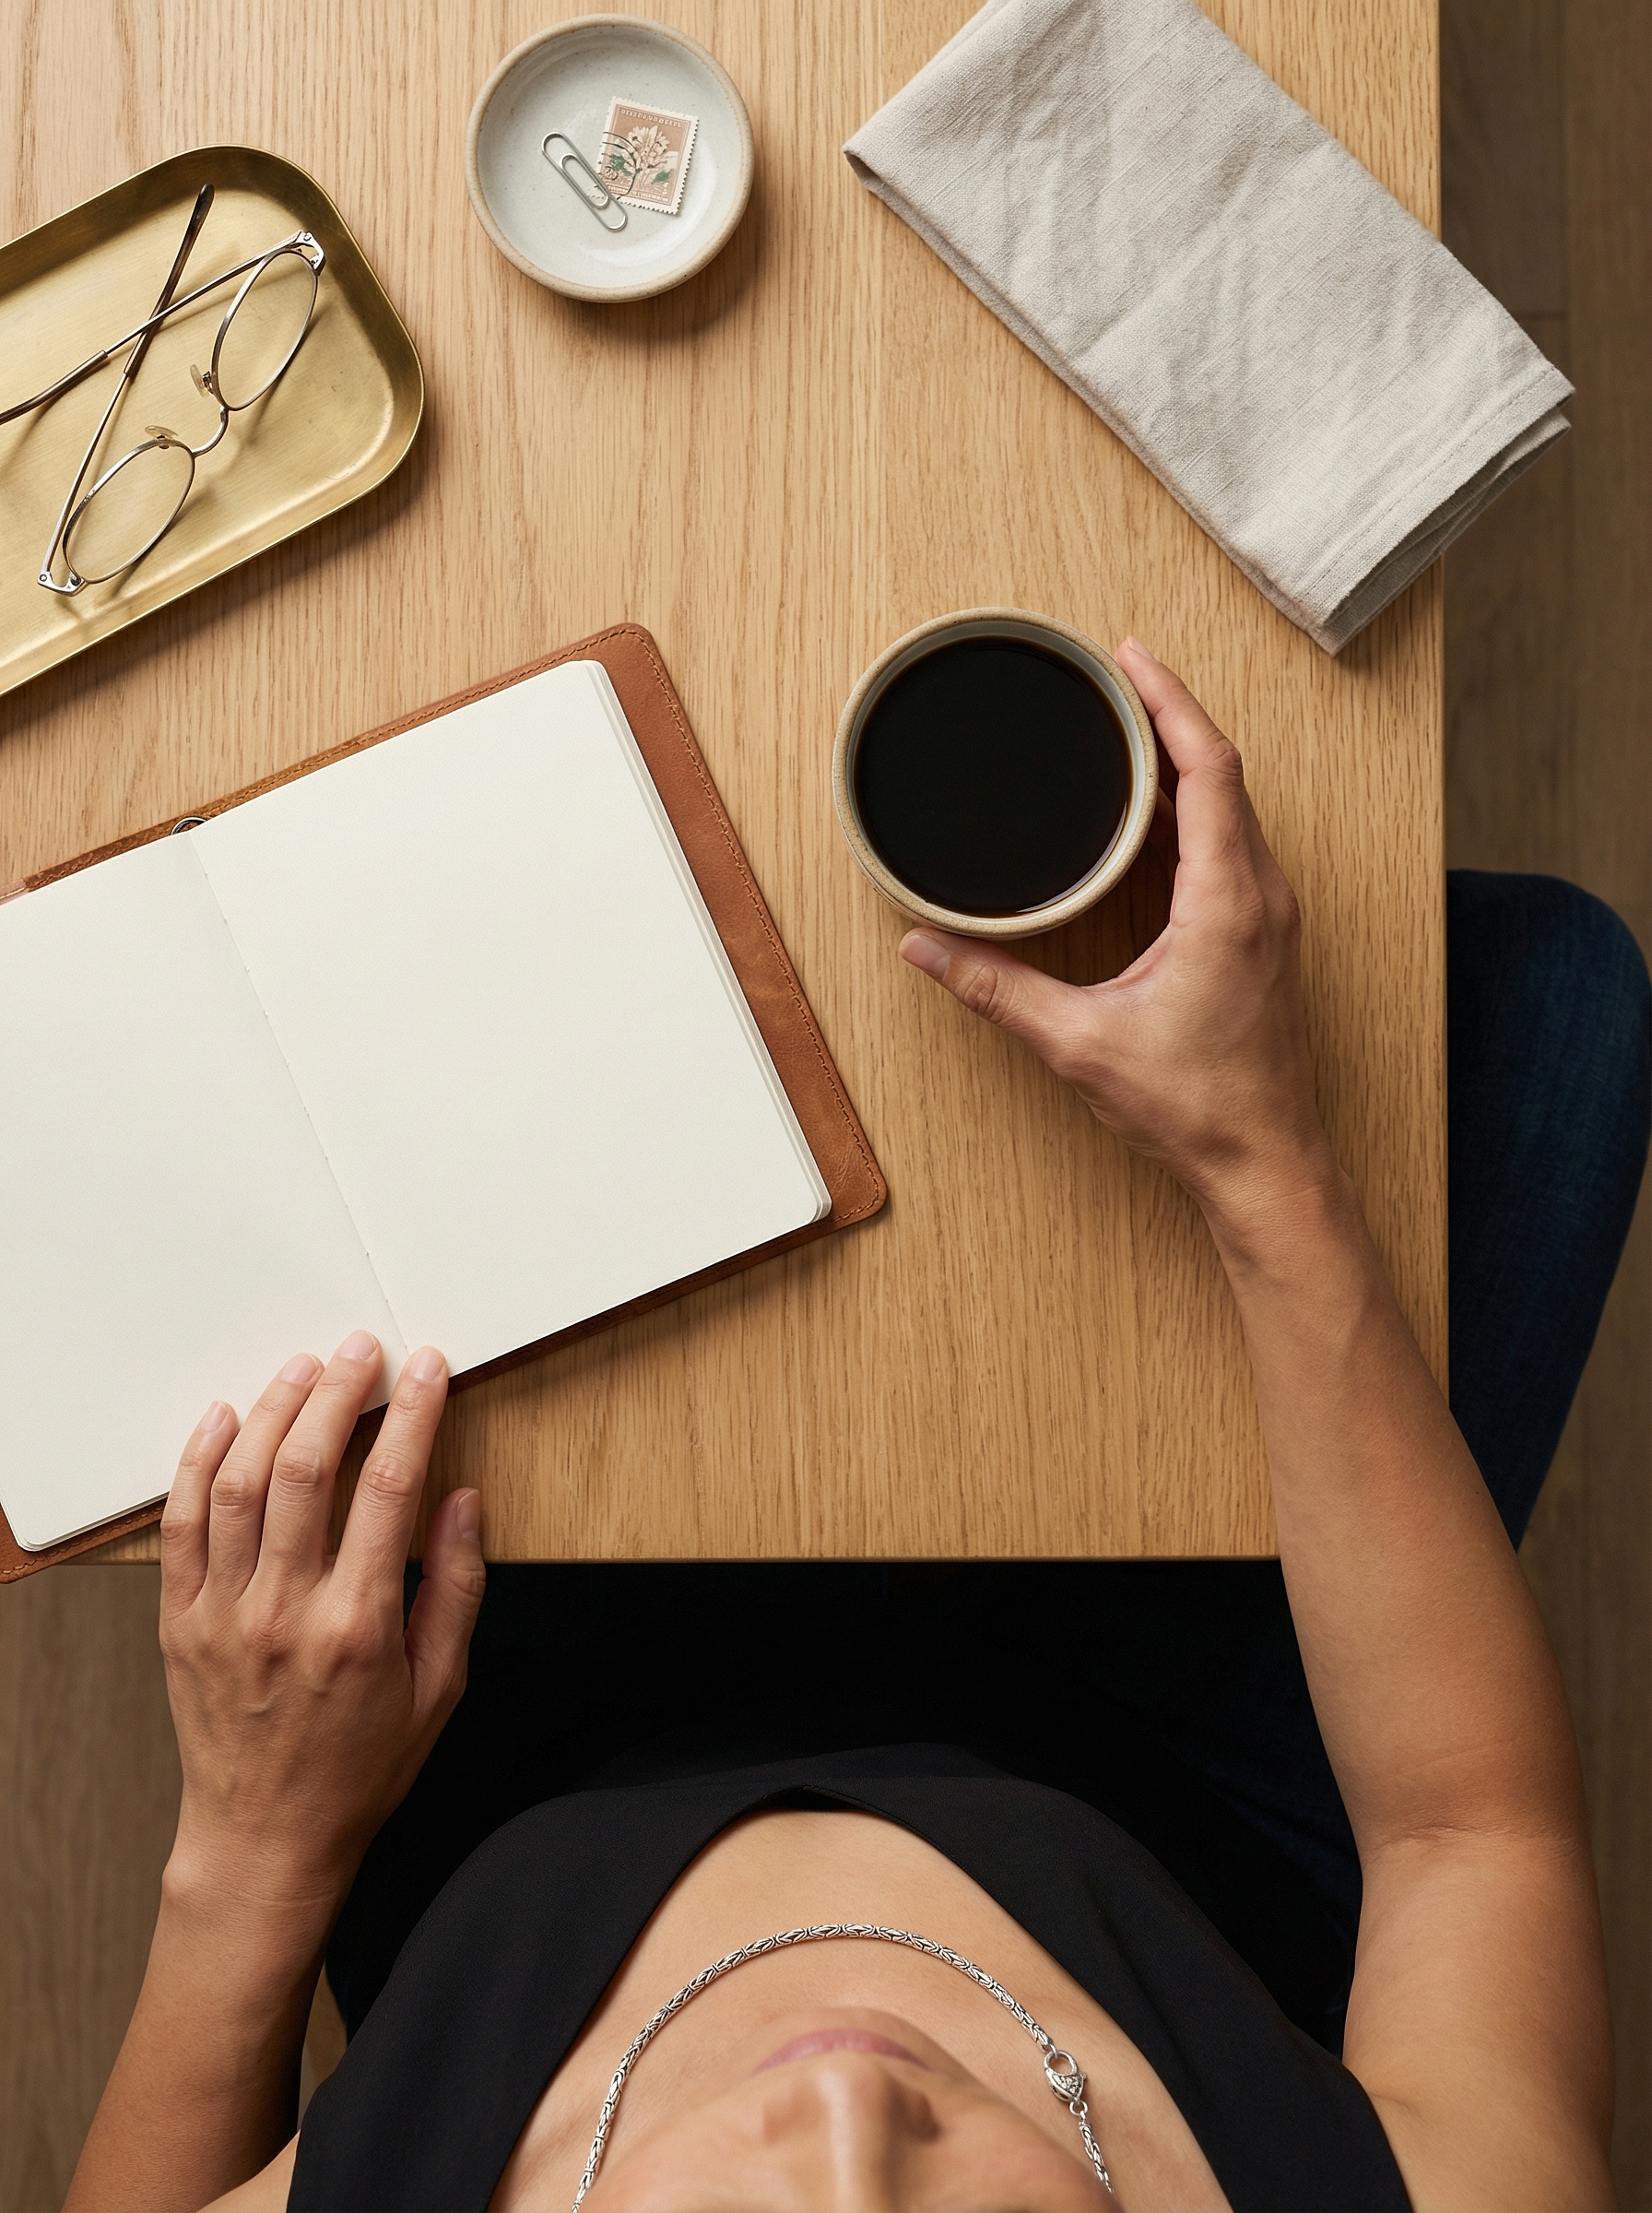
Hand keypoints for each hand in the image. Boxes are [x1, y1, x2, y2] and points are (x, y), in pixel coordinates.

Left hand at [157, 1332, 483, 1923]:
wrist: (265, 1839)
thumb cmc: (358, 1769)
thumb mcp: (439, 1688)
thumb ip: (454, 1587)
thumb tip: (461, 1499)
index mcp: (358, 1626)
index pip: (390, 1488)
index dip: (412, 1415)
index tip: (425, 1371)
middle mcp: (284, 1610)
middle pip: (307, 1468)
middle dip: (338, 1393)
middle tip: (360, 1351)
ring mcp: (224, 1612)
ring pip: (240, 1482)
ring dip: (272, 1411)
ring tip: (301, 1369)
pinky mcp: (181, 1619)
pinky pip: (182, 1523)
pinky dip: (199, 1461)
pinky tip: (224, 1419)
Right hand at [899, 639, 1335, 1229]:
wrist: (1265, 1162)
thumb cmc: (1195, 1106)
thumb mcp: (1079, 1042)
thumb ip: (996, 988)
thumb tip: (925, 948)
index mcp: (1229, 900)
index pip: (1210, 767)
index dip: (1170, 701)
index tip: (1129, 659)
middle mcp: (1262, 895)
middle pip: (1224, 773)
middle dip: (1168, 717)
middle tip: (1112, 680)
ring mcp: (1269, 916)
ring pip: (1233, 810)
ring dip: (1182, 764)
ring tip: (1125, 731)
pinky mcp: (1263, 938)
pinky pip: (1233, 847)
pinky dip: (1192, 812)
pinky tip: (1151, 815)